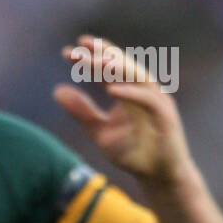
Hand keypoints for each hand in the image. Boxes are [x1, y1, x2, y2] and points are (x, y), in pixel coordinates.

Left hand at [53, 34, 192, 185]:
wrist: (157, 176)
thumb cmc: (132, 153)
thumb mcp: (100, 131)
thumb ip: (81, 112)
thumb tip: (57, 90)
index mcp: (126, 91)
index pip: (106, 68)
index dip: (88, 58)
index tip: (66, 53)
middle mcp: (141, 89)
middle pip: (121, 64)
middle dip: (101, 54)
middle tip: (79, 47)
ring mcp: (155, 99)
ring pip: (136, 75)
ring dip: (116, 66)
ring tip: (95, 61)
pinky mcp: (165, 113)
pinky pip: (147, 98)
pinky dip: (130, 93)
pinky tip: (111, 89)